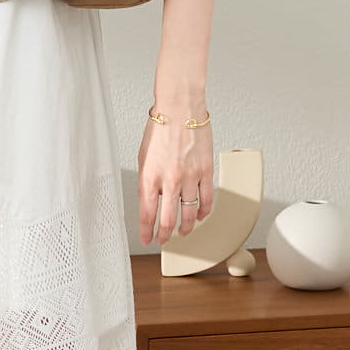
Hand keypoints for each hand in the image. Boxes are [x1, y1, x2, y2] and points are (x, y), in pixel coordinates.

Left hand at [137, 109, 213, 246]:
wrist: (180, 108)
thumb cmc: (160, 128)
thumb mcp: (143, 157)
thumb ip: (147, 181)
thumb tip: (149, 200)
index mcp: (149, 177)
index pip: (147, 214)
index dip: (146, 232)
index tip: (147, 239)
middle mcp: (169, 180)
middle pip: (168, 220)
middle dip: (165, 235)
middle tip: (164, 240)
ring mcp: (190, 177)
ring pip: (189, 214)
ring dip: (185, 227)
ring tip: (183, 231)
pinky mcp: (206, 171)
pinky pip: (206, 199)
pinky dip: (203, 212)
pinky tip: (200, 215)